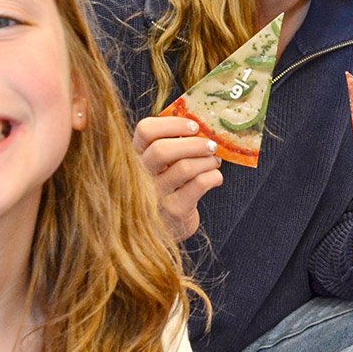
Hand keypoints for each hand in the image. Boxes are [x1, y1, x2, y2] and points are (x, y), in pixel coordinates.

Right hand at [134, 115, 222, 239]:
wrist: (168, 227)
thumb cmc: (170, 186)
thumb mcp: (164, 164)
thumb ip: (174, 143)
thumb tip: (203, 123)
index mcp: (137, 156)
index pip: (145, 130)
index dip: (172, 124)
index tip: (194, 126)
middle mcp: (140, 175)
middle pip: (162, 150)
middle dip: (193, 144)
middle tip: (211, 145)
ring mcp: (156, 195)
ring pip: (184, 167)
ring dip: (207, 161)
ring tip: (214, 162)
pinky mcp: (174, 210)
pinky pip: (199, 184)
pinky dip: (213, 176)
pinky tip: (215, 177)